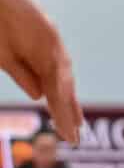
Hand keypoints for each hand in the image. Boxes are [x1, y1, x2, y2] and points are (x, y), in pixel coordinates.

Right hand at [0, 0, 82, 144]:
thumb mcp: (5, 56)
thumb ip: (21, 73)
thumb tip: (38, 96)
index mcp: (38, 59)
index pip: (54, 91)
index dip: (62, 112)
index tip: (68, 135)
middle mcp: (50, 52)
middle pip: (63, 87)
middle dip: (67, 113)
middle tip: (74, 139)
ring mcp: (50, 40)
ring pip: (63, 75)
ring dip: (67, 100)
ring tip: (72, 124)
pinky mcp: (48, 28)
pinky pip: (55, 55)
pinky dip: (59, 75)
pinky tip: (61, 93)